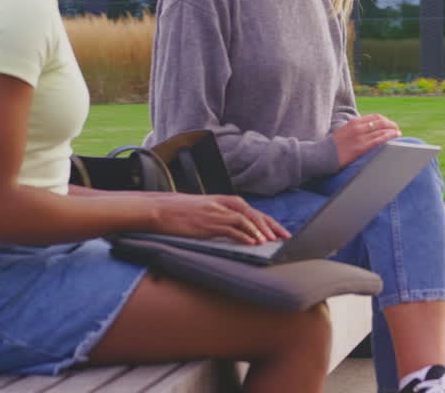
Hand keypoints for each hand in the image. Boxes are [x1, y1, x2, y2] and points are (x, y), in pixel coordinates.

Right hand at [151, 193, 289, 243]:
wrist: (160, 209)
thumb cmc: (182, 212)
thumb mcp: (206, 209)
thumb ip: (222, 216)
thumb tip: (238, 230)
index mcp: (226, 201)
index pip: (254, 212)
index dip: (270, 222)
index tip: (282, 232)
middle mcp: (224, 205)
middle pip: (255, 214)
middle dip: (271, 226)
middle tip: (284, 238)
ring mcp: (217, 214)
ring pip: (245, 220)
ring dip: (259, 231)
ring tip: (270, 242)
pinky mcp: (208, 224)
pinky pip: (230, 229)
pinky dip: (243, 235)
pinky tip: (252, 242)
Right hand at [333, 114, 401, 167]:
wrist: (322, 155)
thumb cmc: (334, 146)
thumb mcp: (345, 131)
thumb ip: (357, 129)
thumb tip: (370, 130)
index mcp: (354, 122)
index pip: (375, 117)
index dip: (386, 120)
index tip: (390, 125)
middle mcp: (358, 127)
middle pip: (381, 122)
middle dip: (392, 125)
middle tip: (397, 130)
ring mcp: (360, 137)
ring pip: (382, 130)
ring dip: (393, 132)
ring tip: (399, 134)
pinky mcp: (361, 148)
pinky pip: (379, 140)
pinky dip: (389, 138)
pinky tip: (395, 138)